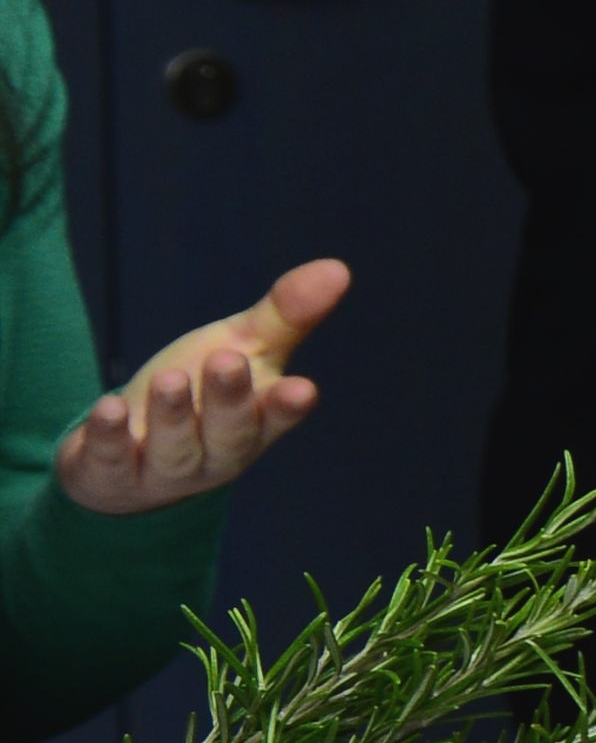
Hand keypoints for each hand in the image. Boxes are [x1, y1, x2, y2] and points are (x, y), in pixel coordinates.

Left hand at [59, 260, 344, 516]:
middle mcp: (216, 454)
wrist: (130, 460)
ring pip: (174, 449)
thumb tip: (338, 268)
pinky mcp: (112, 475)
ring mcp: (164, 470)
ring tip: (171, 378)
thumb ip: (284, 315)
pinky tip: (110, 408)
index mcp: (255, 425)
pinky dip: (109, 437)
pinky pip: (111, 461)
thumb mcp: (239, 350)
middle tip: (227, 361)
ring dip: (173, 416)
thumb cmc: (199, 397)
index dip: (286, 408)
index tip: (302, 389)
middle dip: (228, 401)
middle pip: (228, 434)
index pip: (276, 418)